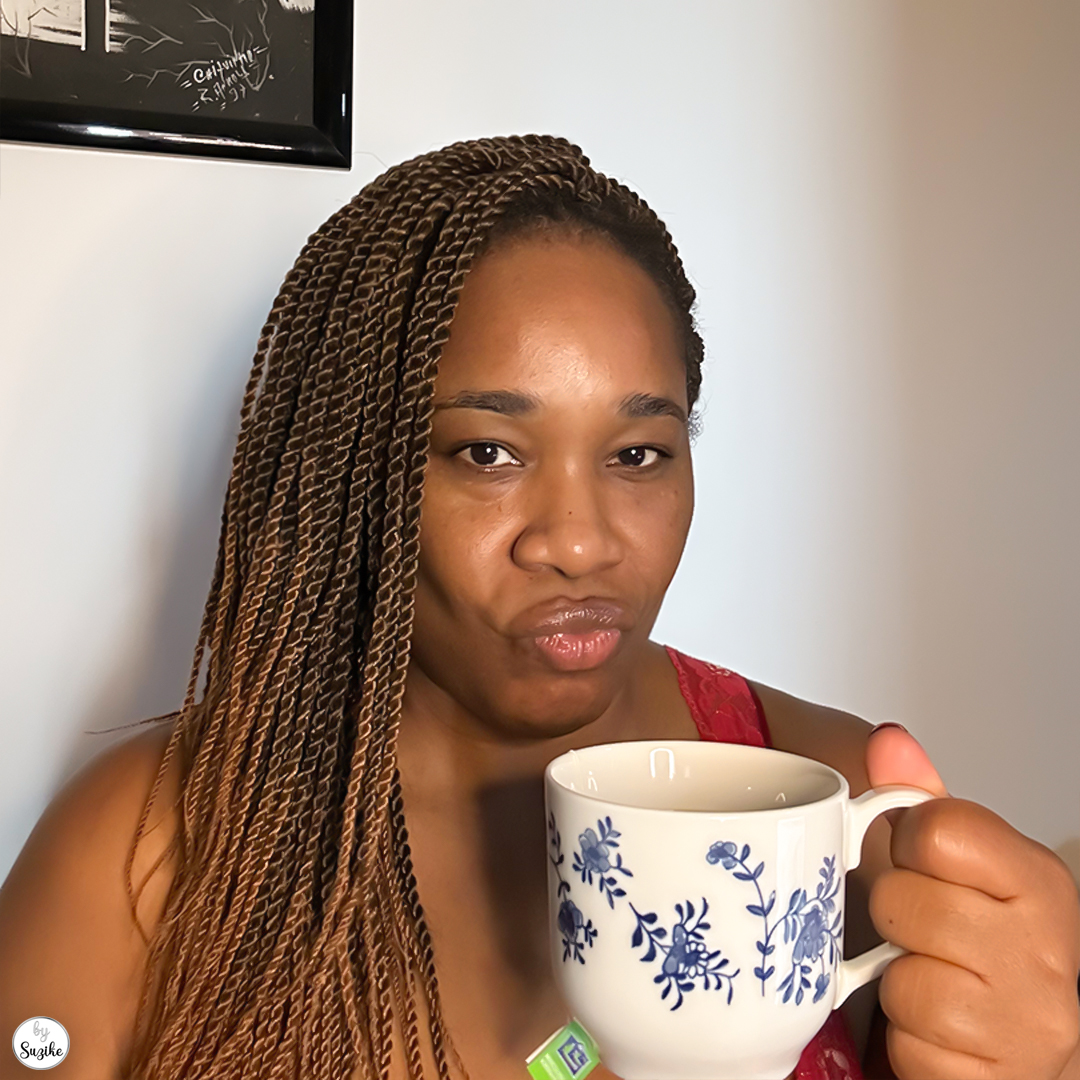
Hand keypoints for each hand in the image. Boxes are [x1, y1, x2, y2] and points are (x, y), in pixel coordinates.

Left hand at [865, 725, 1079, 1079]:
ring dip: (896, 984)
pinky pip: (910, 1049)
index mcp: (1039, 881)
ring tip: (929, 978)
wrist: (1032, 1040)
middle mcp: (1046, 951)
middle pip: (903, 901)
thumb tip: (888, 742)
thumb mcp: (964, 862)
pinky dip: (909, 1042)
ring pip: (902, 981)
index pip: (935, 829)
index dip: (908, 843)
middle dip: (895, 915)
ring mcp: (1029, 1023)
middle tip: (920, 929)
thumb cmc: (988, 943)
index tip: (922, 862)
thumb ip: (922, 798)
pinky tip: (937, 1030)